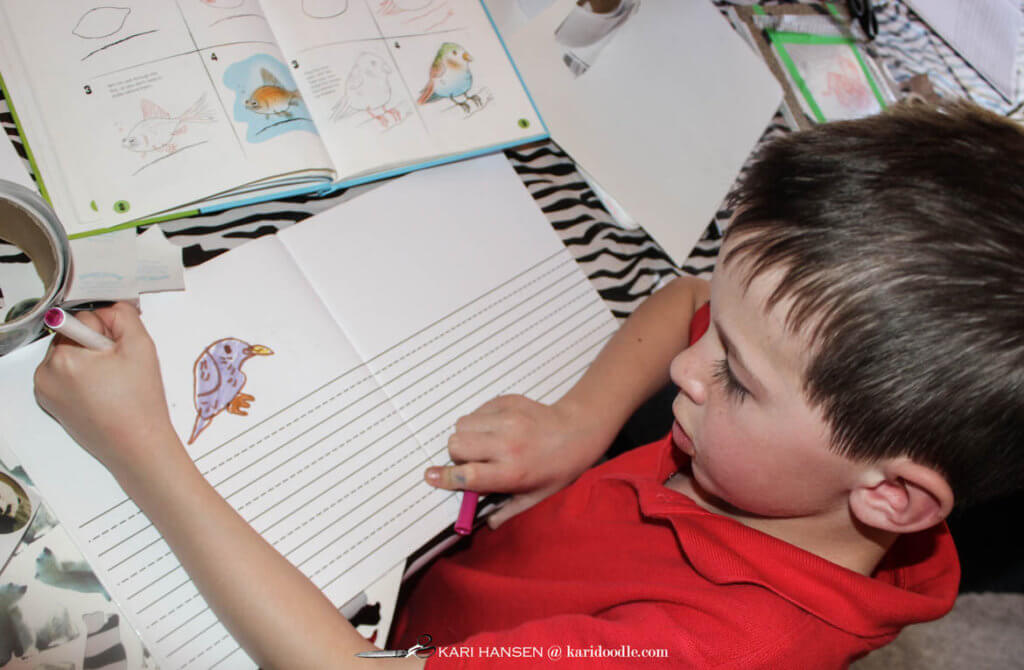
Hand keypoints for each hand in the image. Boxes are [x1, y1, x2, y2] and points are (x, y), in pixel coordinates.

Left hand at [34, 303, 177, 480]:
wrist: (137, 446)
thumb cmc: (140, 401)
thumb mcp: (141, 346)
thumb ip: (123, 316)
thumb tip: (108, 309)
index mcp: (64, 357)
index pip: (85, 319)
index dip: (109, 331)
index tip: (118, 351)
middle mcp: (46, 373)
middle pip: (72, 336)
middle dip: (95, 346)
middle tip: (119, 369)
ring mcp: (45, 390)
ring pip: (68, 355)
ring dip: (88, 361)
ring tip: (112, 384)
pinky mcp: (49, 403)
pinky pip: (63, 375)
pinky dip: (81, 378)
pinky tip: (102, 394)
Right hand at [424, 394, 607, 527]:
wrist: (578, 431)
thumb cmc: (557, 468)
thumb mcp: (536, 497)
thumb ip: (506, 511)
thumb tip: (484, 523)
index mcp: (513, 472)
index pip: (467, 475)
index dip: (445, 477)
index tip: (430, 477)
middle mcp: (507, 444)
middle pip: (456, 445)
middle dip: (458, 455)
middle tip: (474, 460)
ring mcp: (507, 419)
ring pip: (462, 424)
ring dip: (466, 435)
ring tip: (485, 442)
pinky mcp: (507, 401)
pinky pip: (476, 410)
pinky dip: (479, 421)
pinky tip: (497, 428)